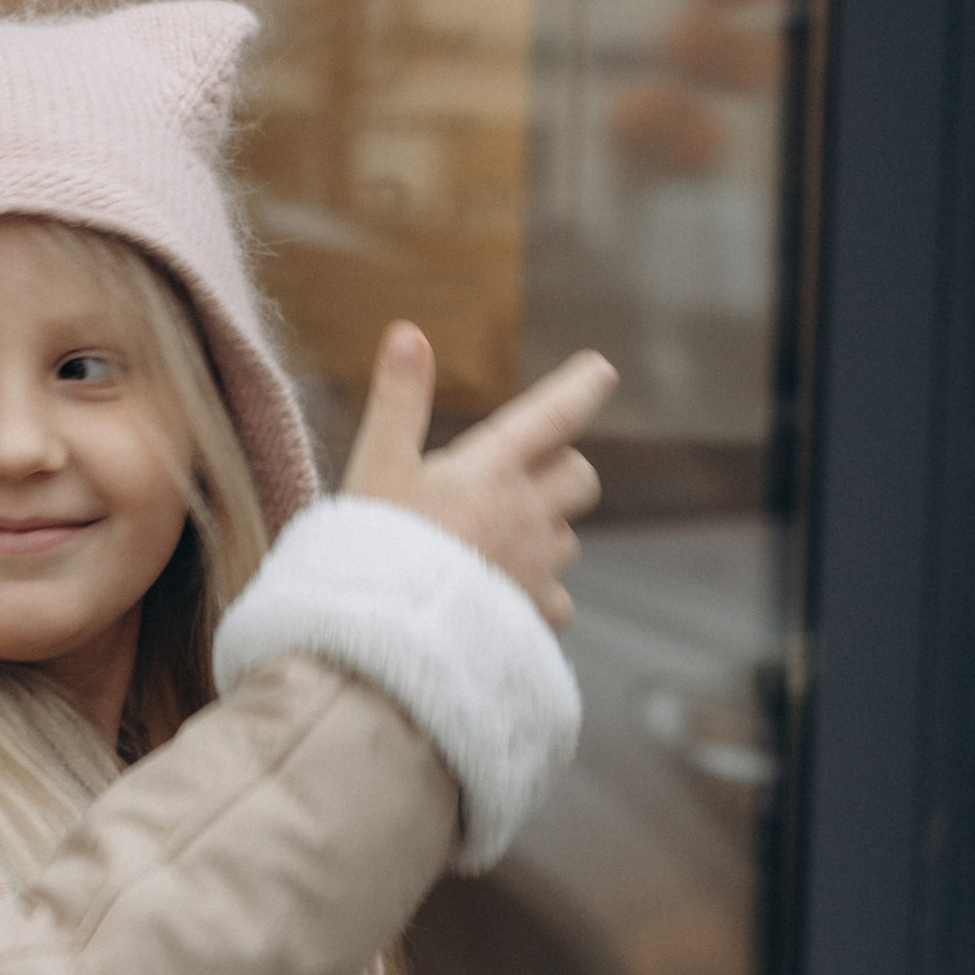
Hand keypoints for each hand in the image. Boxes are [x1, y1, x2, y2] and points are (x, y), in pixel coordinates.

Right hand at [342, 323, 616, 628]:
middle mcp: (526, 514)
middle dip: (562, 470)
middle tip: (524, 475)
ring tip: (498, 543)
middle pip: (580, 477)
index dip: (580, 389)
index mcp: (491, 470)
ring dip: (546, 532)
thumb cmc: (372, 552)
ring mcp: (534, 567)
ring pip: (568, 539)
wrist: (382, 642)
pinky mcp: (531, 616)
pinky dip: (541, 595)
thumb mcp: (375, 467)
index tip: (602, 370)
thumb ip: (398, 401)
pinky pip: (558, 601)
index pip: (553, 415)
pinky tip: (508, 600)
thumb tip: (408, 332)